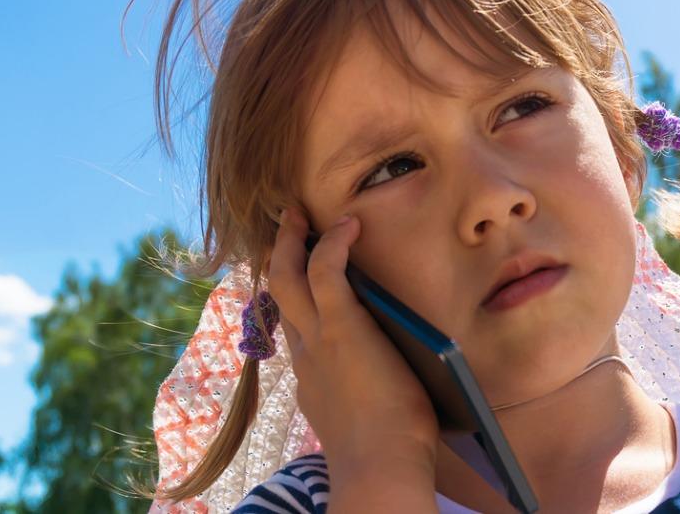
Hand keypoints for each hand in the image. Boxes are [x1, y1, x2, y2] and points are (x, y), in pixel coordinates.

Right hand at [266, 207, 438, 479]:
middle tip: (285, 227)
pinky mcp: (341, 327)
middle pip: (278, 294)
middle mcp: (305, 354)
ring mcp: (318, 338)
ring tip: (299, 214)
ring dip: (292, 241)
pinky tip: (348, 225)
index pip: (293, 326)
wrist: (382, 465)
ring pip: (288, 277)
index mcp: (312, 377)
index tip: (296, 274)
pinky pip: (325, 271)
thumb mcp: (370, 411)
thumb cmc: (389, 450)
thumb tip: (400, 366)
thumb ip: (372, 383)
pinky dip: (333, 243)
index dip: (292, 296)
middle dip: (279, 256)